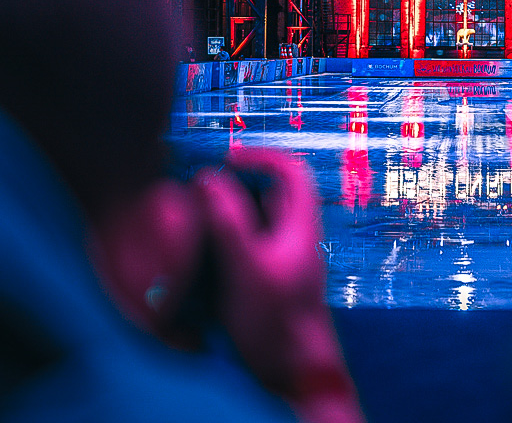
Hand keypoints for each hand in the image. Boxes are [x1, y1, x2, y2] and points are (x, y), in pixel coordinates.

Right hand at [195, 149, 362, 422]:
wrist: (291, 375)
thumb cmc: (276, 322)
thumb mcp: (246, 266)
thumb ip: (228, 221)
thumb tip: (208, 178)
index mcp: (300, 224)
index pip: (291, 169)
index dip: (260, 155)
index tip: (226, 159)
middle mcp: (294, 237)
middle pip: (269, 193)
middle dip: (235, 184)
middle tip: (200, 186)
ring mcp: (281, 260)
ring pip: (255, 221)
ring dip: (227, 212)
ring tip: (193, 215)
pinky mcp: (266, 281)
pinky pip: (245, 248)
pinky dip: (224, 241)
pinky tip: (200, 251)